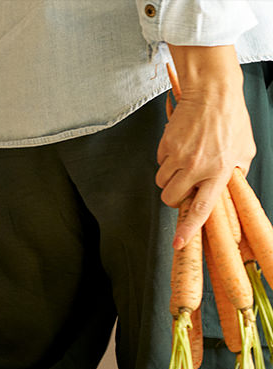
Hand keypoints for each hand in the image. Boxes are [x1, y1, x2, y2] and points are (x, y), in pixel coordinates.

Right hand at [157, 44, 254, 248]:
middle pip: (171, 198)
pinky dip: (166, 159)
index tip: (179, 243)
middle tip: (183, 186)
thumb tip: (228, 188)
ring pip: (162, 182)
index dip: (189, 228)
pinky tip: (180, 146)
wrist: (213, 90)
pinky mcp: (166, 145)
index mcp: (219, 170)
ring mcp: (180, 156)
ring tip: (184, 161)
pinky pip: (159, 163)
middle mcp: (197, 166)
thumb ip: (236, 172)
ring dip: (170, 177)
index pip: (202, 208)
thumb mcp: (244, 147)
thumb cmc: (230, 117)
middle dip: (174, 196)